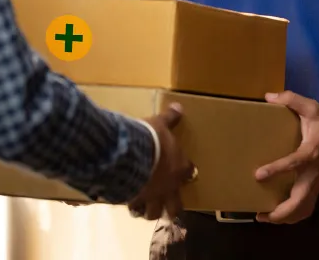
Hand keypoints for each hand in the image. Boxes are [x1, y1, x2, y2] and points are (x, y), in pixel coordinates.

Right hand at [126, 104, 196, 220]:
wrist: (133, 153)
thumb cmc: (152, 138)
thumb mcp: (161, 124)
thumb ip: (170, 118)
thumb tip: (178, 106)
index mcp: (179, 168)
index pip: (189, 174)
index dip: (188, 173)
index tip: (186, 173)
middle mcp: (169, 187)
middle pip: (175, 206)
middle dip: (172, 207)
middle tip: (167, 205)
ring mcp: (153, 196)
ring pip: (155, 212)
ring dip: (151, 210)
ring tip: (146, 209)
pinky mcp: (136, 199)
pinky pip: (135, 207)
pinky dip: (133, 206)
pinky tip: (129, 203)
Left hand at [254, 91, 318, 223]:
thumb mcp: (311, 106)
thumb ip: (291, 99)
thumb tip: (268, 97)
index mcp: (311, 152)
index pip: (294, 163)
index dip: (277, 169)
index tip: (258, 175)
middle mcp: (314, 172)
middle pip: (300, 200)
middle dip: (281, 211)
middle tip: (260, 214)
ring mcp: (316, 182)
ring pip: (304, 208)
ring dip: (286, 217)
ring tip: (264, 217)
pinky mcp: (316, 186)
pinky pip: (306, 206)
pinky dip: (293, 215)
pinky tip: (277, 215)